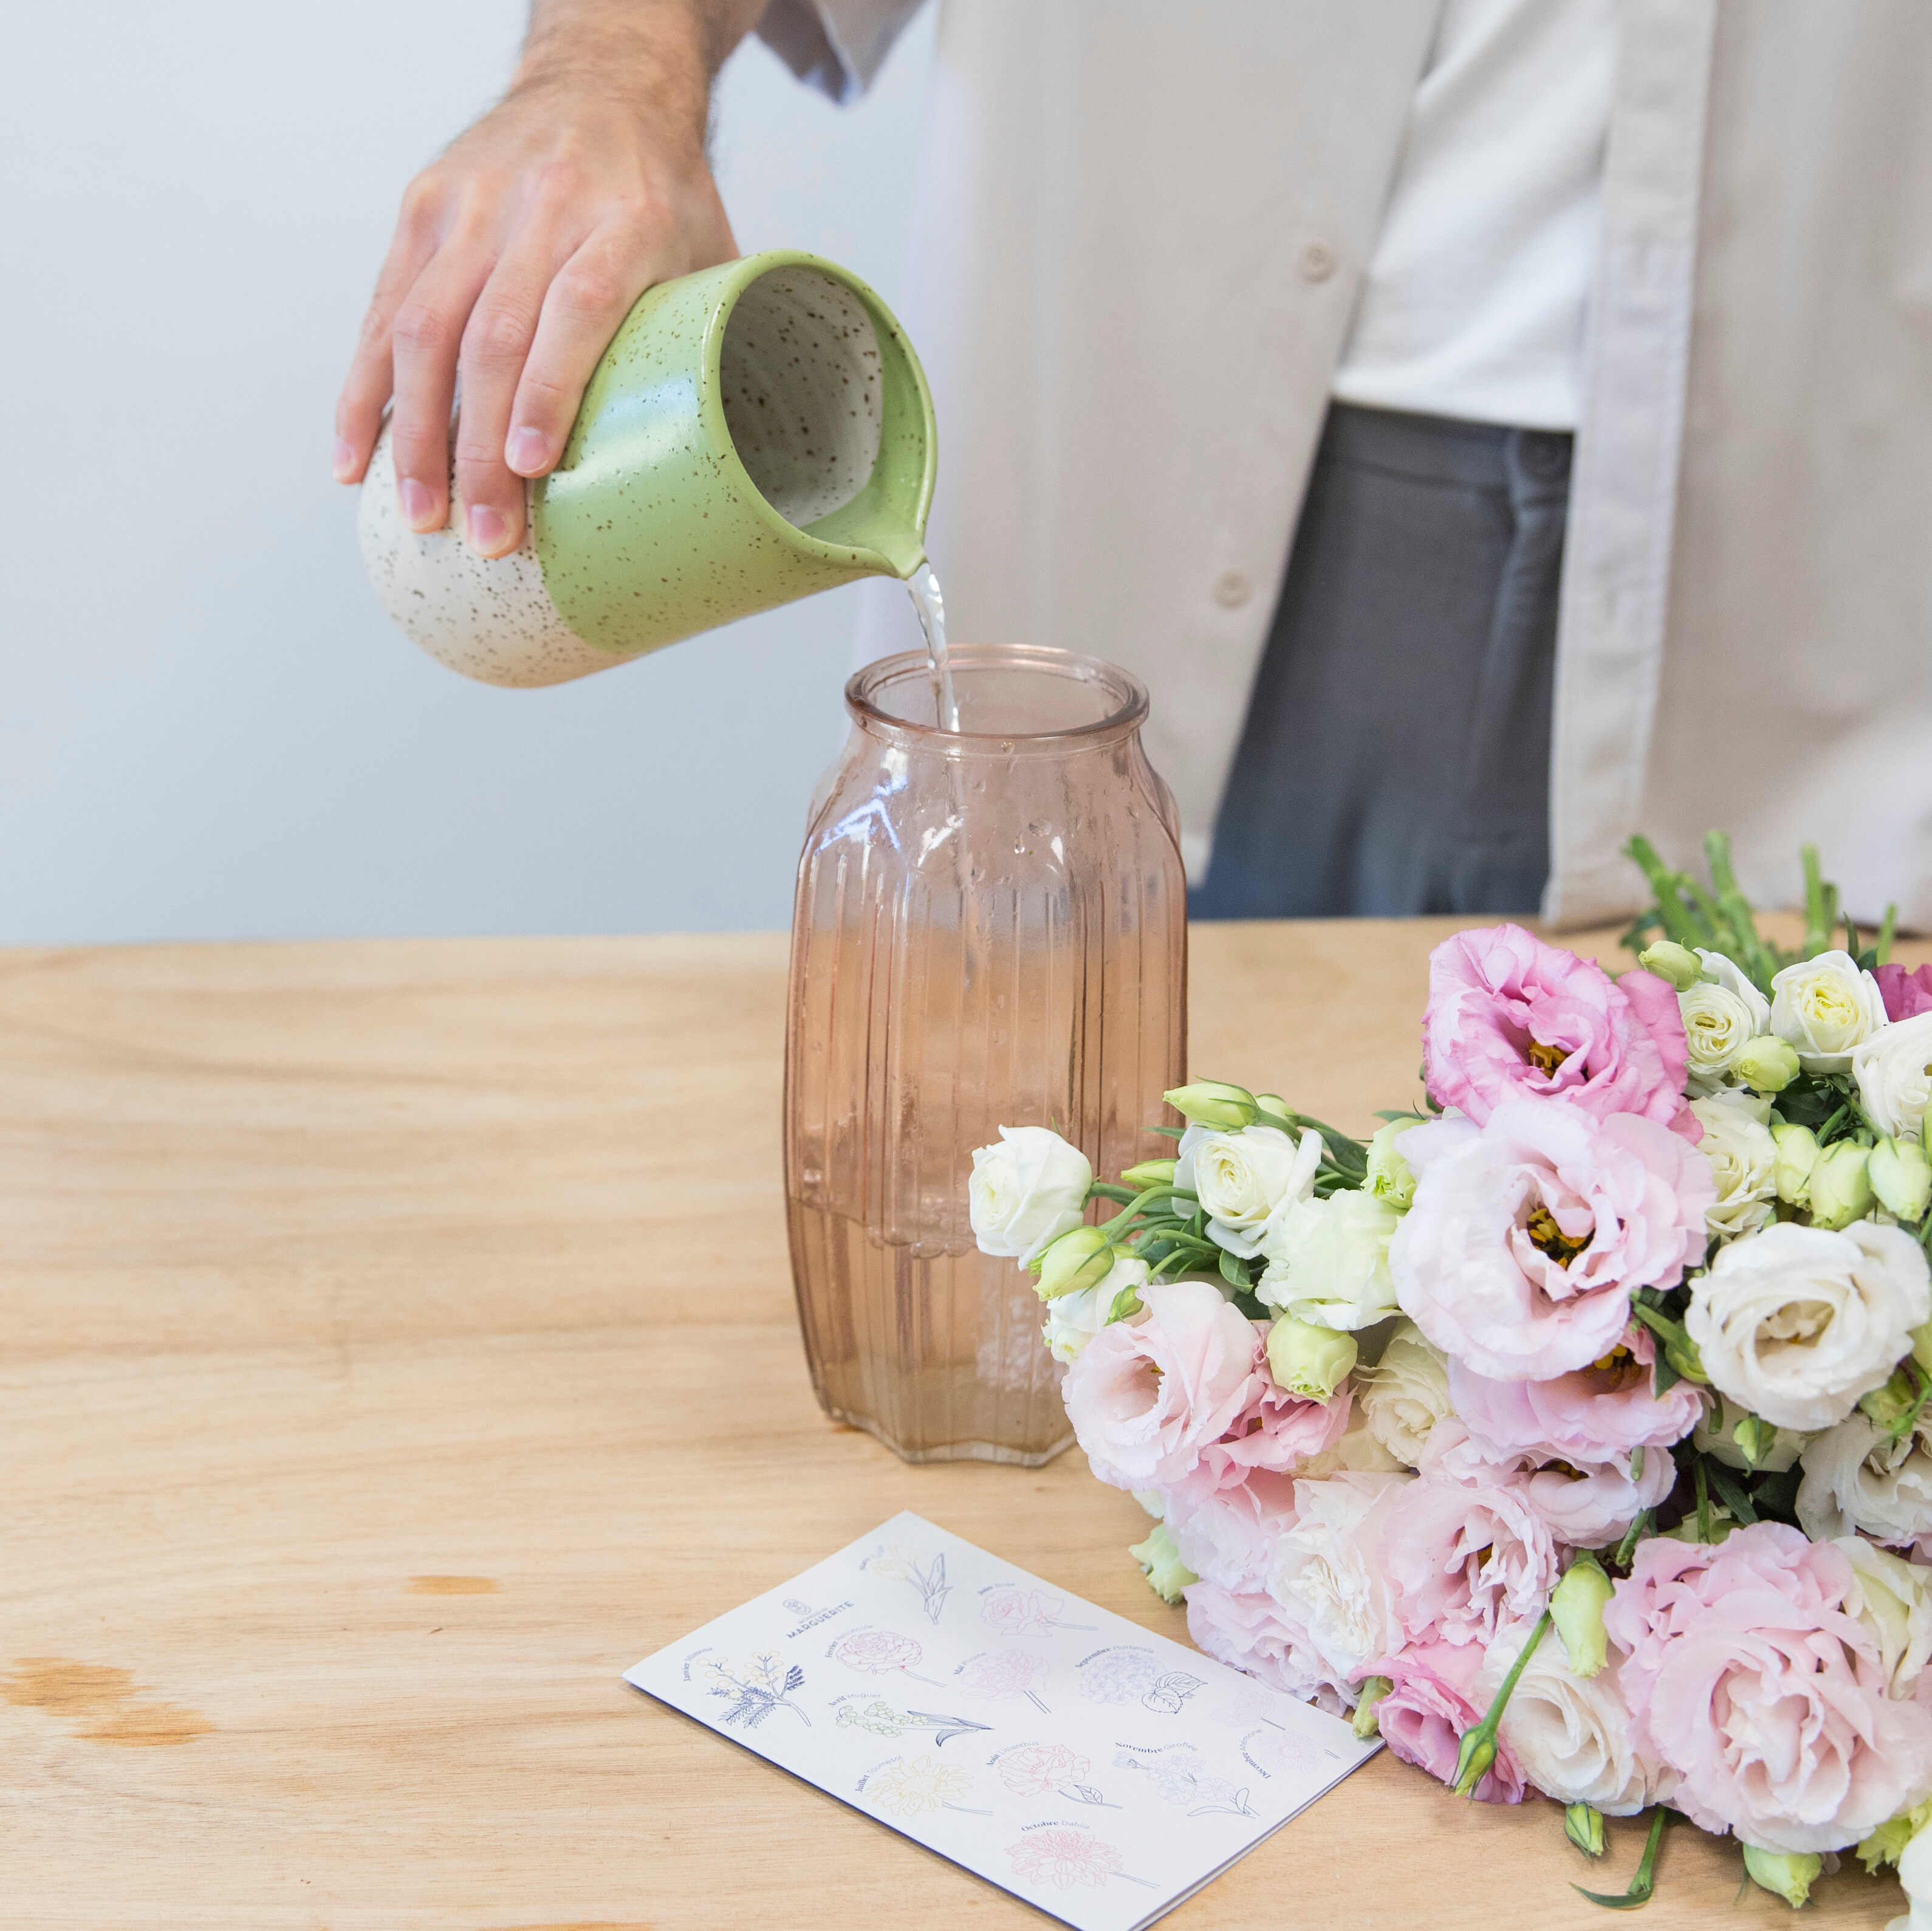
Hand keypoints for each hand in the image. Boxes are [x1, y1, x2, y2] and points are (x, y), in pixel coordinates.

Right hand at [333, 1, 762, 556]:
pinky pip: (383, 312)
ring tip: (422, 516)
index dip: (548, 391)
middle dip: (480, 448)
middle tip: (482, 536)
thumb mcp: (708, 249)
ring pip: (424, 329)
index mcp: (623, 220)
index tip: (534, 467)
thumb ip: (716, 337)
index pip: (575, 307)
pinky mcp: (421, 209)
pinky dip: (366, 392)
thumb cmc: (663, 191)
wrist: (601, 78)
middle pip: (493, 336)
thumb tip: (743, 460)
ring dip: (415, 435)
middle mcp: (539, 208)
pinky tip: (357, 458)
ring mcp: (470, 206)